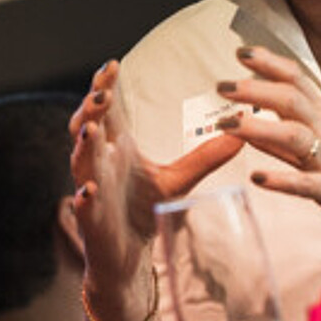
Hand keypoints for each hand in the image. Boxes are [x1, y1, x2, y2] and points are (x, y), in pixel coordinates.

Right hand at [69, 60, 239, 281]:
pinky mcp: (91, 219)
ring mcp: (91, 188)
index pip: (106, 110)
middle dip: (90, 108)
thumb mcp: (180, 179)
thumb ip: (206, 156)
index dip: (105, 87)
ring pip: (80, 161)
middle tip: (102, 92)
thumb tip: (240, 132)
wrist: (128, 256)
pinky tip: (89, 190)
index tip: (113, 64)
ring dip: (84, 145)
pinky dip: (85, 196)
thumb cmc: (144, 210)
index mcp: (116, 147)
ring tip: (90, 129)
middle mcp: (99, 163)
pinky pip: (84, 205)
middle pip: (85, 126)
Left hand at [215, 45, 320, 245]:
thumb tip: (251, 127)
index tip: (242, 51)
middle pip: (292, 100)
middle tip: (222, 85)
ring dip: (259, 128)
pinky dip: (281, 180)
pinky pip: (307, 185)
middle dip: (255, 89)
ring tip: (227, 125)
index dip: (270, 64)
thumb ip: (288, 141)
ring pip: (295, 136)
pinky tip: (257, 177)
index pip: (298, 81)